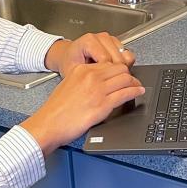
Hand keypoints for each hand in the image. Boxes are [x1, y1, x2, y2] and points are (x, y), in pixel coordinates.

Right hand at [21, 62, 144, 155]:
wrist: (49, 124)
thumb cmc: (56, 110)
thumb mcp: (68, 85)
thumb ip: (82, 80)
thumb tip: (97, 83)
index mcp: (81, 70)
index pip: (107, 63)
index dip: (117, 69)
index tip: (121, 75)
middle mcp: (91, 76)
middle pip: (120, 68)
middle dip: (128, 75)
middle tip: (132, 81)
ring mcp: (98, 90)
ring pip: (126, 79)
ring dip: (135, 82)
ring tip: (137, 86)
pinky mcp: (103, 104)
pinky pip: (126, 93)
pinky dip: (135, 92)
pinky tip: (138, 92)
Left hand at [44, 33, 134, 76]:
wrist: (69, 55)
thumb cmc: (70, 63)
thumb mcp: (73, 71)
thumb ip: (87, 75)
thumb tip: (102, 84)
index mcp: (89, 41)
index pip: (106, 60)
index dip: (106, 74)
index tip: (102, 82)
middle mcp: (101, 37)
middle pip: (118, 58)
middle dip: (115, 73)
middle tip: (107, 82)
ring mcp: (110, 39)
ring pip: (126, 57)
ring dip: (121, 69)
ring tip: (109, 76)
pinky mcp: (116, 43)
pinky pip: (128, 55)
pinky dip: (124, 65)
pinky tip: (112, 70)